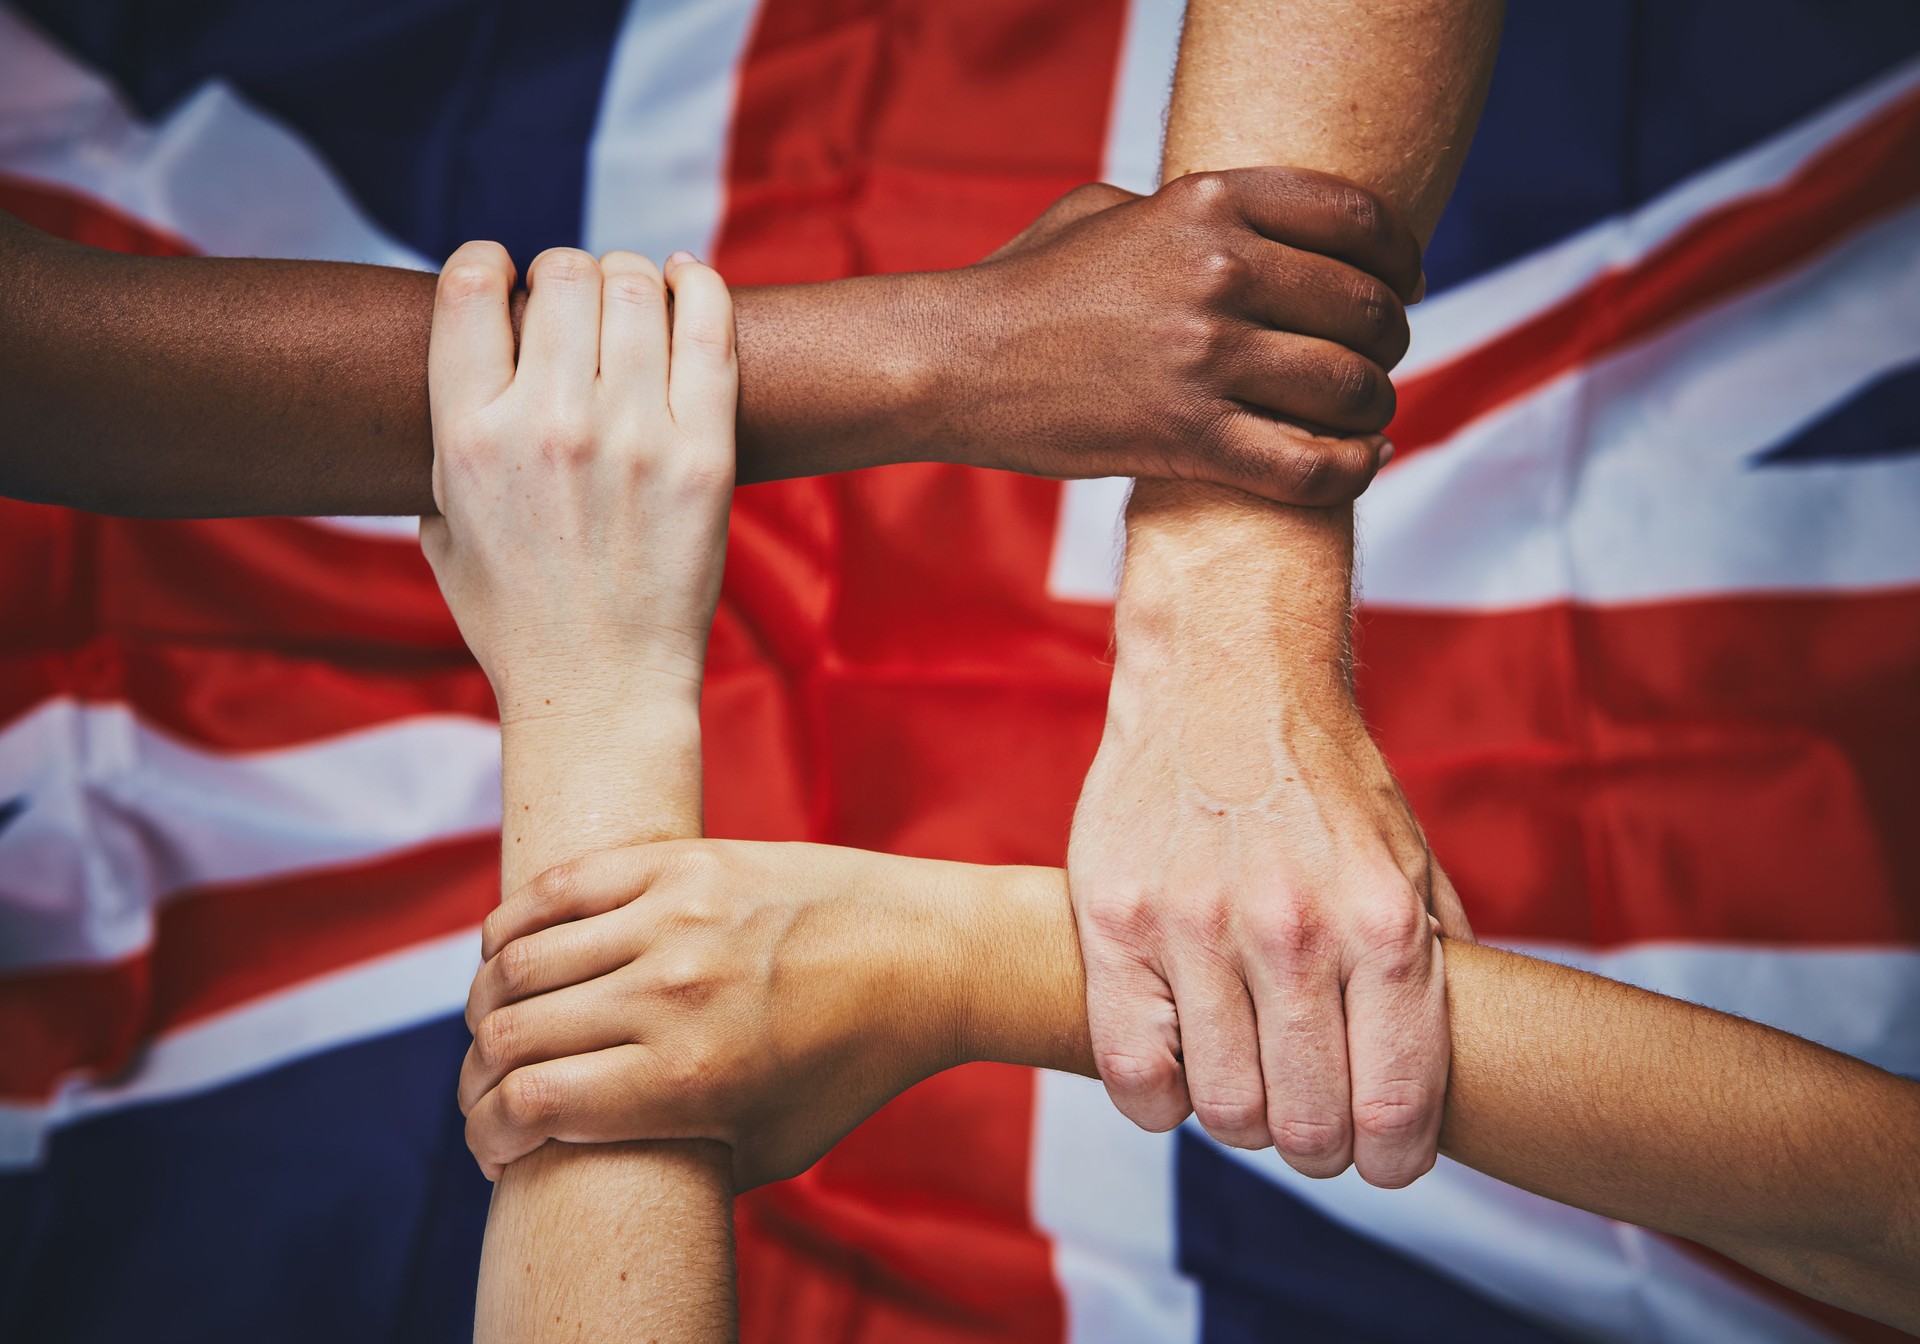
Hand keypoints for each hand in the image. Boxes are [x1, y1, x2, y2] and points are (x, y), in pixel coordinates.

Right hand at [420, 242, 735, 720]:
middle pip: (563, 274)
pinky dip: (700, 286)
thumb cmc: (517, 616)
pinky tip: (687, 282)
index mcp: (470, 437)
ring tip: (629, 303)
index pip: (469, 285)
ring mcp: (636, 437)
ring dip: (629, 279)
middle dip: (565, 274)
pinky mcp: (706, 455)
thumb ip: (445, 440)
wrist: (601, 689)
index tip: (502, 278)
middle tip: (575, 307)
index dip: (488, 263)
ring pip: (636, 287)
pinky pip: (712, 330)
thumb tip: (464, 366)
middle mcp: (549, 425)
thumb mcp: (441, 527)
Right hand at [456, 841, 985, 1188]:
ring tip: (497, 1023)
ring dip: (485, 1002)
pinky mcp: (683, 864)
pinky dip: (512, 924)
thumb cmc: (853, 1064)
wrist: (926, 953)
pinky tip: (507, 952)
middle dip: (476, 1077)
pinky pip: (560, 886)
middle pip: (508, 1036)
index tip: (492, 1145)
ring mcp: (672, 919)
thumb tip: (596, 1163)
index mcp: (689, 1080)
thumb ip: (681, 1164)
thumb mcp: (773, 1147)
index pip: (527, 1106)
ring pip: (517, 961)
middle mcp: (671, 997)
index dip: (485, 1134)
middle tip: (488, 1088)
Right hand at [941, 166, 1420, 503]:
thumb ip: (1187, 210)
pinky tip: (1357, 463)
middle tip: (1371, 363)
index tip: (1403, 286)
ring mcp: (1207, 358)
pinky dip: (1353, 471)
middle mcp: (1220, 271)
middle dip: (1388, 343)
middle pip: (1367, 311)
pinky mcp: (1190, 437)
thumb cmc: (1027, 284)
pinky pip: (1312, 466)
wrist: (957, 360)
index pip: (1357, 221)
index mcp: (1207, 202)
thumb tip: (1254, 236)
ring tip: (1360, 418)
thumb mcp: (1106, 209)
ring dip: (1373, 409)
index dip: (1401, 259)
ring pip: (1353, 390)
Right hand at [1068, 522, 1472, 1188]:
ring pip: (1221, 1111)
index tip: (1380, 1154)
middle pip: (1305, 1129)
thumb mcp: (1409, 858)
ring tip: (1244, 1078)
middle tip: (1308, 1119)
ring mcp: (1192, 925)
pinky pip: (1133, 1074)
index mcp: (1379, 922)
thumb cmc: (1323, 778)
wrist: (1223, 675)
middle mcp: (1290, 929)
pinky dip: (1160, 1099)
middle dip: (1316, 1145)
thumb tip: (1462, 1063)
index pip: (1395, 1111)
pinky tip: (1179, 1060)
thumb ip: (1436, 960)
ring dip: (1240, 1117)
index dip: (1392, 1159)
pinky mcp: (1114, 919)